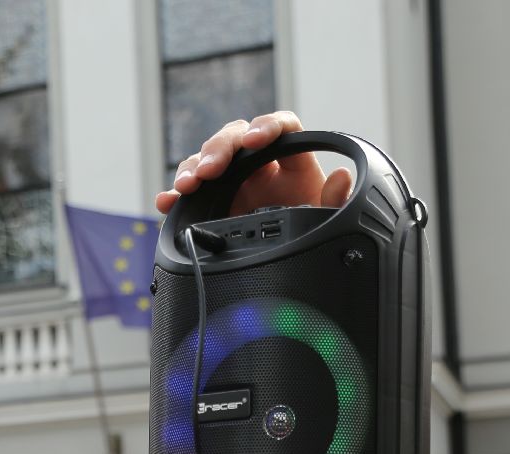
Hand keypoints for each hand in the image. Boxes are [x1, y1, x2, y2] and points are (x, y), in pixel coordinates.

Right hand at [156, 110, 353, 216]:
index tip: (256, 140)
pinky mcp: (212, 204)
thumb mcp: (328, 221)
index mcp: (291, 162)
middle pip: (234, 138)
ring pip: (207, 160)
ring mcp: (232, 184)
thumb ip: (337, 201)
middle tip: (211, 169)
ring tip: (186, 185)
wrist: (296, 271)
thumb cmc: (312, 234)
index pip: (280, 127)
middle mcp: (259, 167)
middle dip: (219, 149)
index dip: (267, 126)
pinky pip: (190, 194)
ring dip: (194, 167)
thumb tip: (343, 178)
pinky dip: (175, 196)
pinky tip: (166, 202)